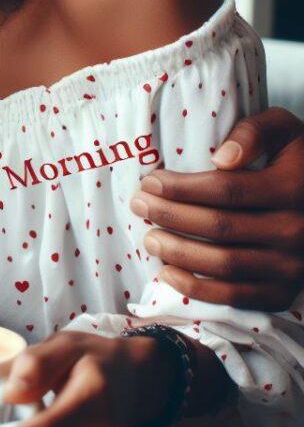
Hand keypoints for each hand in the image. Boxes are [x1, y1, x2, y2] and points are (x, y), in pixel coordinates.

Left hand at [130, 107, 303, 309]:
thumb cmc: (293, 159)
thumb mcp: (283, 130)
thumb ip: (254, 131)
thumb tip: (222, 158)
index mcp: (293, 186)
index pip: (227, 190)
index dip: (182, 188)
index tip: (150, 181)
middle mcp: (296, 229)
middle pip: (220, 227)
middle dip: (170, 216)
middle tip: (139, 205)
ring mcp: (292, 265)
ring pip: (225, 264)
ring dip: (178, 253)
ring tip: (149, 238)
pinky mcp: (283, 291)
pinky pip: (237, 297)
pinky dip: (198, 290)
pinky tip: (168, 274)